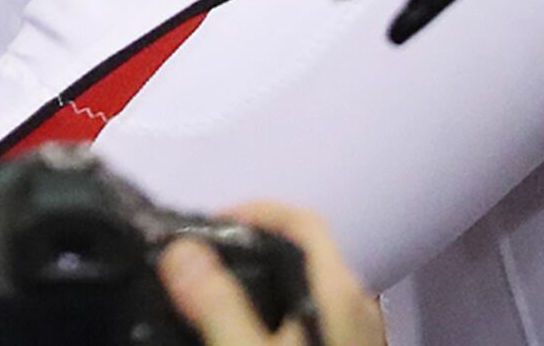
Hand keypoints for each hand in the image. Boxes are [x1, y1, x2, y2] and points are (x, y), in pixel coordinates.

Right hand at [158, 203, 386, 345]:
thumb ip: (218, 304)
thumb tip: (181, 251)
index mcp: (340, 291)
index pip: (304, 221)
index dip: (257, 210)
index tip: (214, 221)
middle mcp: (360, 305)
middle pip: (307, 250)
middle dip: (255, 243)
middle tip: (211, 255)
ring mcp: (361, 333)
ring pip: (311, 285)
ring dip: (268, 278)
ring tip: (224, 292)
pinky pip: (316, 314)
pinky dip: (282, 307)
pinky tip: (255, 329)